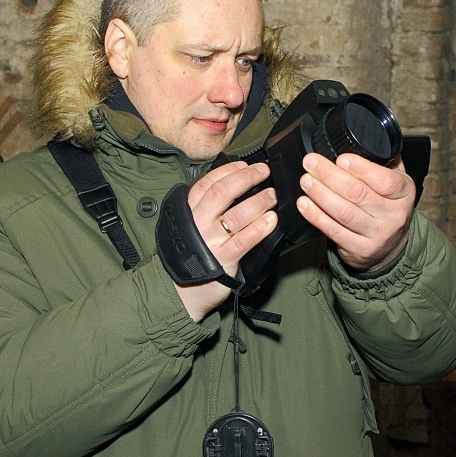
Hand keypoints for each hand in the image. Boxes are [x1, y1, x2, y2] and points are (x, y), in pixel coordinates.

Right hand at [174, 161, 276, 321]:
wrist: (182, 292)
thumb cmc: (192, 255)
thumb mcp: (191, 226)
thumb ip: (207, 208)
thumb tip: (236, 185)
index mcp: (189, 211)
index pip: (208, 183)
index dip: (229, 170)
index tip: (246, 165)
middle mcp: (197, 223)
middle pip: (222, 192)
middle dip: (246, 178)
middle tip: (264, 172)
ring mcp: (210, 241)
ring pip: (237, 215)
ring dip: (259, 201)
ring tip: (273, 196)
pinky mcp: (222, 260)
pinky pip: (244, 241)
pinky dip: (260, 228)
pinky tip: (272, 220)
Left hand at [296, 153, 414, 272]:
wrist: (390, 246)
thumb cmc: (388, 206)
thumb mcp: (396, 181)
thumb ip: (384, 161)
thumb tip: (364, 133)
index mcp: (404, 192)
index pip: (385, 180)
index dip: (361, 169)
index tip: (340, 158)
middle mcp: (394, 215)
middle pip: (359, 194)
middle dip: (330, 176)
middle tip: (311, 162)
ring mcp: (378, 235)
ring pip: (344, 212)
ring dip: (320, 194)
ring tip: (306, 180)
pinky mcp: (360, 250)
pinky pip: (334, 231)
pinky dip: (316, 216)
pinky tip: (305, 204)